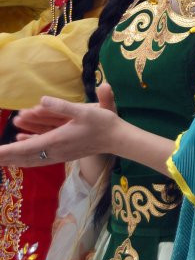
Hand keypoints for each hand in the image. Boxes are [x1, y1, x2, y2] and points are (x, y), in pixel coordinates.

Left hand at [0, 84, 117, 165]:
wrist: (118, 139)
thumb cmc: (103, 124)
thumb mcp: (85, 111)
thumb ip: (62, 106)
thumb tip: (41, 100)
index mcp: (57, 140)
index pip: (25, 148)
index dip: (7, 151)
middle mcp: (55, 151)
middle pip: (24, 157)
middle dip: (6, 157)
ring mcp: (59, 155)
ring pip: (31, 159)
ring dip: (14, 159)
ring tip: (1, 158)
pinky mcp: (64, 154)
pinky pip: (40, 158)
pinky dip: (28, 156)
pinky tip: (22, 147)